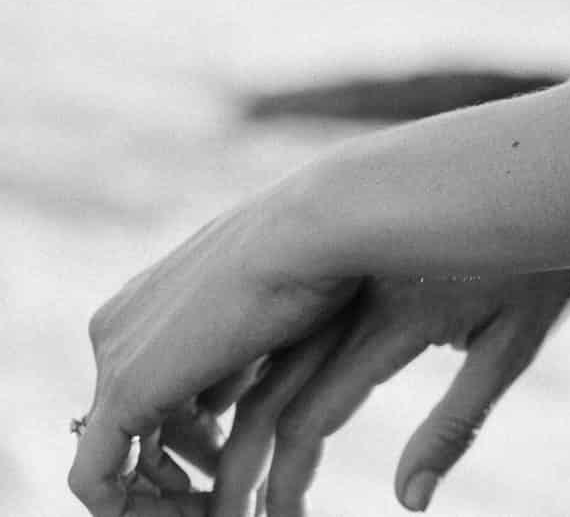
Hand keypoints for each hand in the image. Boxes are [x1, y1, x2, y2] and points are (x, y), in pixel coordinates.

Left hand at [72, 194, 358, 514]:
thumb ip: (237, 361)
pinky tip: (193, 515)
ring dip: (158, 497)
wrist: (319, 228)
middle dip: (170, 468)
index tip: (226, 456)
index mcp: (151, 297)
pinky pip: (97, 479)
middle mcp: (118, 325)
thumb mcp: (272, 315)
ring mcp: (114, 356)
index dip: (186, 433)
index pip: (150, 386)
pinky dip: (130, 511)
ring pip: (111, 456)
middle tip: (218, 499)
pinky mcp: (123, 391)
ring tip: (217, 513)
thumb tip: (225, 408)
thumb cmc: (325, 256)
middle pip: (131, 420)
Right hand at [213, 267, 569, 515]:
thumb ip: (455, 425)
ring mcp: (341, 269)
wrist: (542, 165)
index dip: (285, 479)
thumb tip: (411, 504)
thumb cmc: (543, 263)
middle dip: (237, 463)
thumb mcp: (515, 343)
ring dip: (225, 415)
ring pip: (255, 353)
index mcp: (396, 320)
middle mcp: (354, 294)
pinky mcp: (341, 251)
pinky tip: (222, 397)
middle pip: (265, 395)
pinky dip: (240, 363)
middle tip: (229, 512)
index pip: (310, 419)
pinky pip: (269, 315)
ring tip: (218, 467)